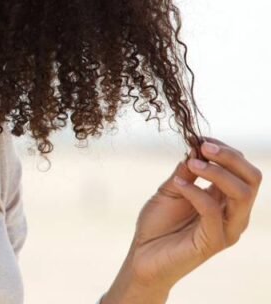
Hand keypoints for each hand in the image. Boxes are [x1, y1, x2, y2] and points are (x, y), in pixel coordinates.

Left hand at [124, 137, 262, 289]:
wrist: (142, 256)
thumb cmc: (158, 224)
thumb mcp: (172, 189)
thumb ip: (186, 171)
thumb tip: (196, 146)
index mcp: (227, 200)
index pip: (243, 170)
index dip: (226, 151)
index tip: (201, 139)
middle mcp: (234, 214)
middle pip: (252, 179)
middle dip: (230, 158)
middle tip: (203, 146)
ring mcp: (227, 229)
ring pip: (241, 194)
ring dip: (217, 173)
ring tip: (192, 162)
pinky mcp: (213, 242)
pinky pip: (213, 211)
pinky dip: (196, 192)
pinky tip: (178, 184)